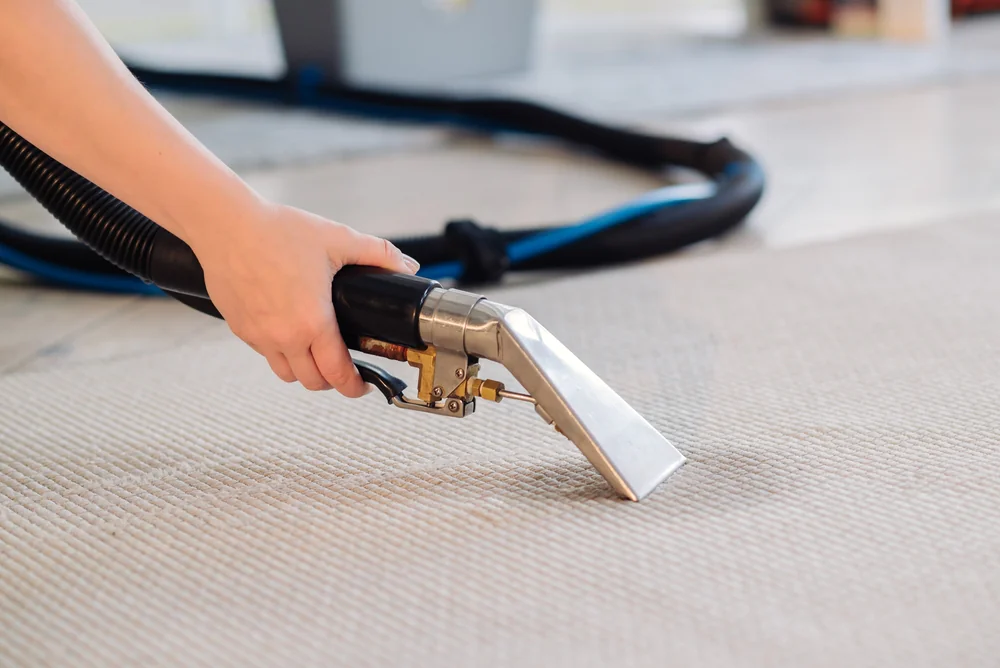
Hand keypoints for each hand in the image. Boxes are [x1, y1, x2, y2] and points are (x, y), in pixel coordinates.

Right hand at [191, 198, 418, 396]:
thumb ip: (378, 254)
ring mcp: (259, 336)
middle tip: (343, 368)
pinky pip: (264, 354)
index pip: (338, 373)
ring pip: (286, 374)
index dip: (354, 386)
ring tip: (316, 354)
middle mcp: (284, 337)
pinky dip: (280, 352)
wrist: (225, 225)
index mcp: (312, 322)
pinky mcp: (240, 329)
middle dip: (332, 380)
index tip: (362, 385)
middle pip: (313, 382)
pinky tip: (288, 332)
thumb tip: (406, 266)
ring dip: (304, 371)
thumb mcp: (337, 239)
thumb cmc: (275, 231)